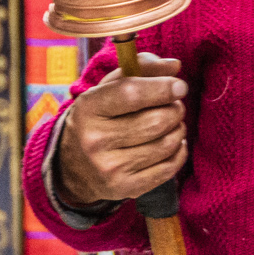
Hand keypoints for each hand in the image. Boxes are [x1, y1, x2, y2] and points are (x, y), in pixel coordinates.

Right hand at [55, 54, 187, 204]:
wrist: (74, 165)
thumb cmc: (100, 117)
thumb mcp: (109, 87)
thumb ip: (141, 68)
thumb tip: (174, 66)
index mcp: (88, 108)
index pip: (131, 93)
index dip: (162, 87)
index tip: (179, 85)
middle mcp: (95, 140)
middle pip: (156, 121)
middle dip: (175, 110)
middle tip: (174, 106)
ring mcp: (110, 168)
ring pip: (167, 144)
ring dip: (177, 129)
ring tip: (171, 124)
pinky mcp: (126, 188)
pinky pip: (169, 167)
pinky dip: (178, 151)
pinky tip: (170, 143)